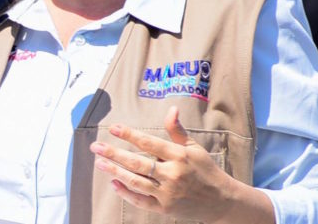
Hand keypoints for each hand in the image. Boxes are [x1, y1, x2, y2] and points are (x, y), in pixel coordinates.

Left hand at [89, 106, 272, 222]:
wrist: (221, 201)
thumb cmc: (205, 170)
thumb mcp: (194, 147)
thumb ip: (177, 130)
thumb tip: (171, 108)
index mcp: (179, 156)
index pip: (149, 143)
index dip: (130, 135)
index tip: (113, 128)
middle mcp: (172, 174)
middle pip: (138, 163)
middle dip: (114, 154)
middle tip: (95, 147)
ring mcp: (168, 193)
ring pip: (136, 182)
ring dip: (115, 172)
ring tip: (99, 163)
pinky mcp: (165, 208)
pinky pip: (141, 201)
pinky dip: (126, 193)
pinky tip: (114, 184)